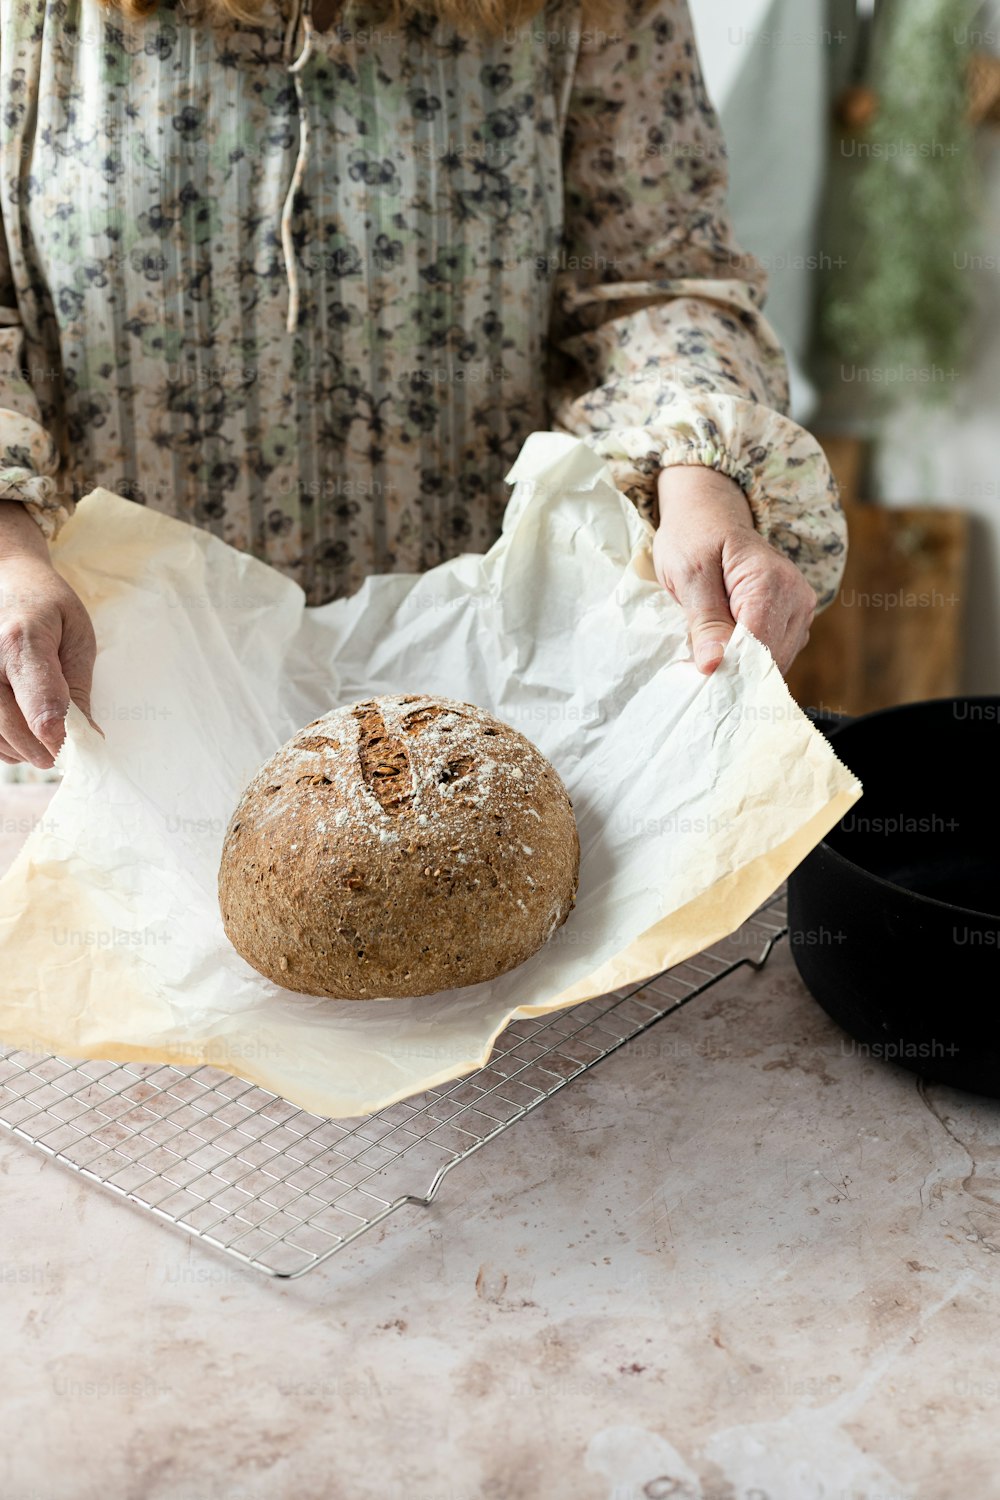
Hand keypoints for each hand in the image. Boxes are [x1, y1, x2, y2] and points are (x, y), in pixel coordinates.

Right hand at [0, 500, 100, 766]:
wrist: (4, 580)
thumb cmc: (46, 606)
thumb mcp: (77, 636)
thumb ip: (78, 688)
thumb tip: (86, 736)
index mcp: (22, 643)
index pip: (41, 708)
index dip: (60, 737)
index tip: (73, 748)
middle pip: (13, 729)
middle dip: (43, 749)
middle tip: (62, 751)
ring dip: (21, 750)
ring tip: (42, 737)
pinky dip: (4, 743)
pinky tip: (20, 734)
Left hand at [652, 465, 815, 675]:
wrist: (710, 514)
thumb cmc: (695, 537)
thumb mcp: (689, 576)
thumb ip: (704, 622)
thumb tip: (714, 665)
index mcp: (772, 583)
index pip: (759, 648)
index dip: (731, 671)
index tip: (702, 683)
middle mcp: (798, 598)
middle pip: (771, 660)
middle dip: (736, 672)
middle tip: (700, 674)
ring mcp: (802, 610)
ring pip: (775, 663)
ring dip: (744, 668)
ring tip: (711, 656)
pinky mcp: (795, 619)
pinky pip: (775, 654)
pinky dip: (751, 660)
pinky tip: (728, 650)